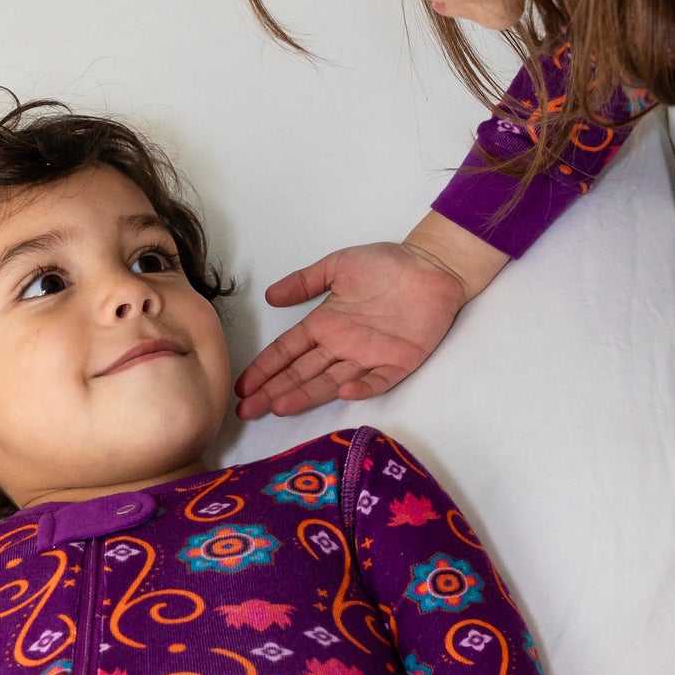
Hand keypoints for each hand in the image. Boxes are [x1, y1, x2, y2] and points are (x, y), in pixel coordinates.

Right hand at [235, 212, 506, 420]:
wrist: (432, 266)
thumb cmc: (386, 264)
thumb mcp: (339, 265)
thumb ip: (305, 281)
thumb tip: (269, 297)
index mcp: (325, 324)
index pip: (288, 351)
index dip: (265, 368)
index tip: (242, 386)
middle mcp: (342, 346)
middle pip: (302, 372)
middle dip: (274, 390)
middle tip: (247, 410)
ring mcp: (369, 357)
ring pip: (331, 381)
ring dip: (306, 394)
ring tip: (279, 406)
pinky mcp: (399, 362)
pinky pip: (378, 379)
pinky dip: (362, 387)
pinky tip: (343, 391)